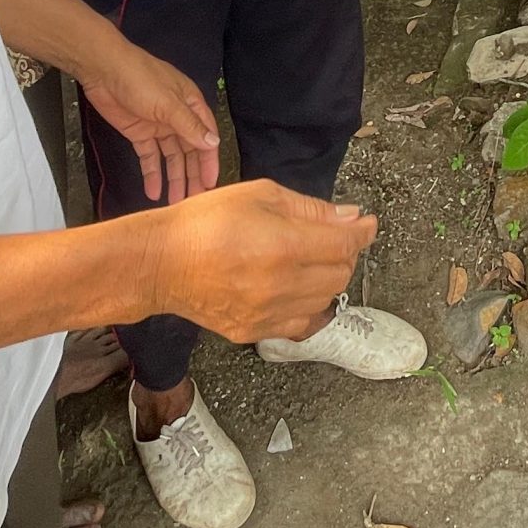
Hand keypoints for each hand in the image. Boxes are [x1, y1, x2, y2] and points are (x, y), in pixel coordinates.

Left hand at [77, 45, 220, 204]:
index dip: (209, 161)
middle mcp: (177, 117)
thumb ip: (189, 125)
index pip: (205, 137)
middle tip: (194, 198)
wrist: (103, 70)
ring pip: (171, 157)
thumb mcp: (168, 103)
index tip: (210, 183)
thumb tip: (212, 143)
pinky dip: (152, 173)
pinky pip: (149, 157)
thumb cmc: (140, 78)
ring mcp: (157, 126)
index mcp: (190, 105)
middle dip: (193, 174)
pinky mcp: (139, 133)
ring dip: (174, 178)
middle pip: (189, 150)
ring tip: (175, 201)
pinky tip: (153, 191)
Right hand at [144, 180, 378, 342]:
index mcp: (283, 246)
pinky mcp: (255, 332)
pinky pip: (301, 321)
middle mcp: (280, 285)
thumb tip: (350, 217)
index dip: (362, 232)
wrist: (161, 263)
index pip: (344, 244)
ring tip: (306, 258)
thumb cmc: (204, 222)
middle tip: (332, 237)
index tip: (367, 224)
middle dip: (344, 253)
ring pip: (325, 300)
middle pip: (341, 274)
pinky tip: (290, 284)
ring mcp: (268, 314)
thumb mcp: (259, 195)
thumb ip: (310, 208)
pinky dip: (306, 302)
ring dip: (326, 277)